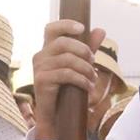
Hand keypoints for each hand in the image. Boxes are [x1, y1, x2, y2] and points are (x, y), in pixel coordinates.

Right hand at [32, 20, 105, 139]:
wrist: (56, 115)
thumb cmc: (67, 89)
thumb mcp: (80, 66)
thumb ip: (89, 48)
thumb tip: (100, 30)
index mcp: (48, 49)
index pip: (51, 28)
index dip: (65, 24)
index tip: (82, 28)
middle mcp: (40, 56)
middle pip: (63, 42)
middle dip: (83, 50)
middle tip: (94, 62)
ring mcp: (39, 68)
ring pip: (67, 59)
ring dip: (85, 68)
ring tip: (93, 78)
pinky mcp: (41, 81)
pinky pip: (66, 74)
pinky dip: (81, 80)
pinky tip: (88, 88)